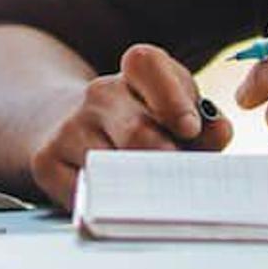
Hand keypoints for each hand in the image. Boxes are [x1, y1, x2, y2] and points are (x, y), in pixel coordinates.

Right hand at [28, 44, 232, 210]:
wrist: (65, 126)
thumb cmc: (137, 123)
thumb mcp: (173, 113)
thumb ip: (204, 124)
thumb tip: (220, 132)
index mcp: (134, 73)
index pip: (146, 63)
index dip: (172, 97)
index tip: (190, 128)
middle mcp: (99, 94)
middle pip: (137, 132)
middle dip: (166, 163)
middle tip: (180, 181)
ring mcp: (70, 128)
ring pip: (113, 169)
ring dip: (140, 189)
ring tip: (154, 195)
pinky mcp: (47, 162)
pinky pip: (87, 194)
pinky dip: (110, 205)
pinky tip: (121, 201)